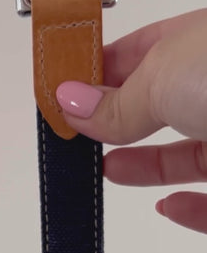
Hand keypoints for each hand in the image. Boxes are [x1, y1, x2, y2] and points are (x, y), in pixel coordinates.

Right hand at [55, 9, 206, 233]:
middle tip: (74, 134)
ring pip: (183, 155)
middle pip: (155, 106)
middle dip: (112, 121)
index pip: (135, 54)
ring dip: (141, 166)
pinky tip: (168, 206)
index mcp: (200, 45)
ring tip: (105, 170)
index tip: (60, 90)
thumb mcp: (165, 76)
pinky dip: (189, 208)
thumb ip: (113, 100)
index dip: (94, 70)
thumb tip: (69, 103)